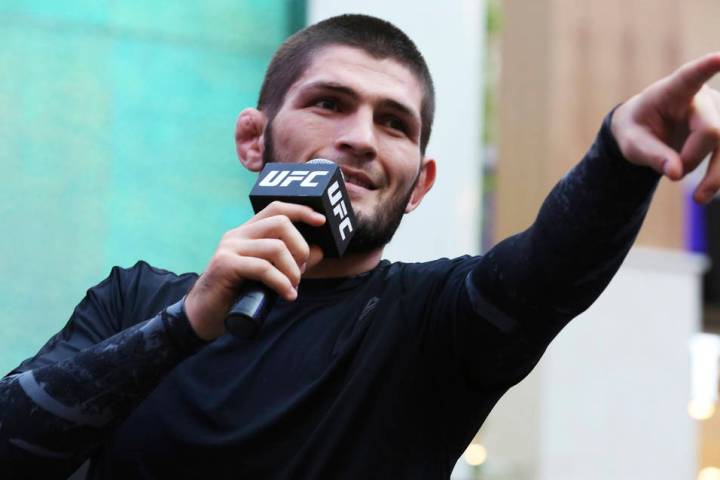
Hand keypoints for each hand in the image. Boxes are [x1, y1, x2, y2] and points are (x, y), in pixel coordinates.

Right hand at [184, 201, 324, 339]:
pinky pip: (263, 267)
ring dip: (293, 270)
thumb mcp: (268, 275)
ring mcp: (230, 248)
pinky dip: (281, 282)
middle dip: (300, 247)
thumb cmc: (237, 295)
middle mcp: (237, 234)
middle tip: (301, 271)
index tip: (320, 221)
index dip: (300, 211)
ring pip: (276, 247)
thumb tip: (319, 250)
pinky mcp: (226, 265)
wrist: (203, 316)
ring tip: (293, 287)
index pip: (276, 208)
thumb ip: (291, 261)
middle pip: (280, 222)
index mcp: (247, 232)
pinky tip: (287, 295)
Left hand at [611, 52, 719, 202]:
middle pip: (713, 131)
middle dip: (693, 158)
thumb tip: (676, 173)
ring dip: (717, 174)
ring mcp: (718, 113)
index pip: (691, 77)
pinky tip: (709, 190)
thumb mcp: (632, 143)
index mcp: (673, 91)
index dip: (706, 67)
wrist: (645, 130)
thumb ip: (651, 155)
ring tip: (699, 199)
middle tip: (672, 174)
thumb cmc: (636, 129)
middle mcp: (703, 98)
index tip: (719, 57)